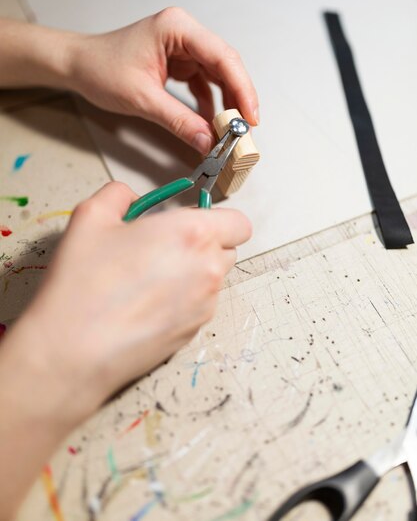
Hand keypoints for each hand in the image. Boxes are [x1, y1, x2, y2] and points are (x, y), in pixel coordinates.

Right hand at [0, 183, 250, 517]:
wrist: (74, 349)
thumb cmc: (83, 282)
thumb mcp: (91, 216)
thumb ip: (118, 195)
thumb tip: (130, 198)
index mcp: (192, 233)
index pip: (238, 222)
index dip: (217, 219)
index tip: (189, 221)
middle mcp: (208, 269)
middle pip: (228, 250)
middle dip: (206, 244)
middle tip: (165, 246)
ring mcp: (205, 305)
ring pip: (214, 279)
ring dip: (194, 272)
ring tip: (149, 278)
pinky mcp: (193, 333)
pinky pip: (200, 307)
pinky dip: (183, 300)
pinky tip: (146, 304)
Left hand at [70, 7, 258, 153]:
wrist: (78, 66)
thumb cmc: (100, 69)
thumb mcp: (142, 99)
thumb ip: (178, 121)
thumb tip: (207, 141)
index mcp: (177, 28)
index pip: (222, 57)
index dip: (242, 88)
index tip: (249, 116)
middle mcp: (184, 33)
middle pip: (225, 65)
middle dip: (238, 97)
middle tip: (245, 128)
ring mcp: (183, 48)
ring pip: (218, 75)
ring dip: (226, 102)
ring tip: (230, 129)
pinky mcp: (179, 63)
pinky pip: (203, 83)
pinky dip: (209, 104)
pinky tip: (211, 123)